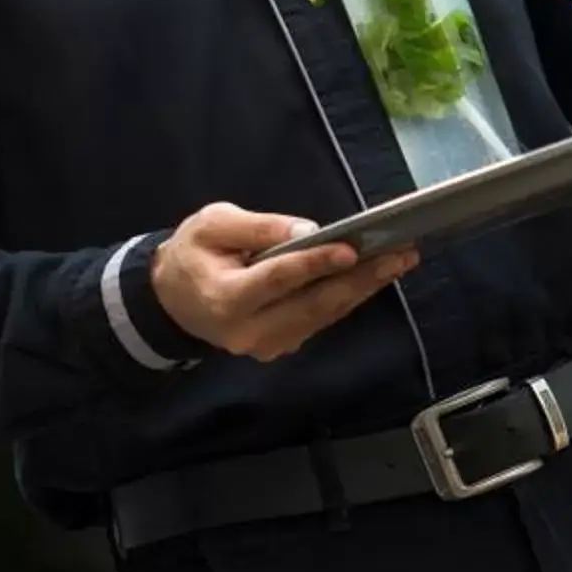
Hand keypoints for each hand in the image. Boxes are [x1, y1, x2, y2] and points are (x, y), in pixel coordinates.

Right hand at [149, 202, 420, 361]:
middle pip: (312, 304)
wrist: (171, 299)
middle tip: (399, 254)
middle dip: (359, 278)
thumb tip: (308, 231)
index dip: (314, 264)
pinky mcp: (280, 346)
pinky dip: (347, 297)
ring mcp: (266, 344)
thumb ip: (256, 228)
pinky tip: (371, 277)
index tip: (350, 249)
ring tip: (398, 261)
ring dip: (363, 288)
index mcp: (225, 298)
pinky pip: (318, 320)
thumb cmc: (192, 254)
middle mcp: (248, 331)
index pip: (277, 279)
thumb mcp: (211, 225)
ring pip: (322, 315)